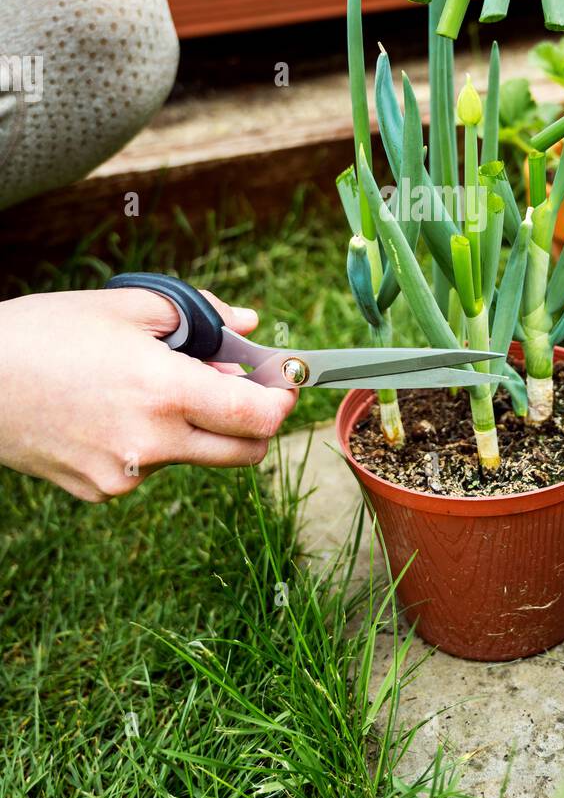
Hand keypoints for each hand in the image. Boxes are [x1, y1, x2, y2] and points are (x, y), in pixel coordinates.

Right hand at [0, 287, 297, 500]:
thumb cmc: (45, 332)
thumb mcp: (127, 305)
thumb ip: (200, 313)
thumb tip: (249, 326)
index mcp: (164, 391)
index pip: (257, 419)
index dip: (282, 402)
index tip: (284, 385)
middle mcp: (151, 443)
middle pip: (242, 453)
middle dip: (254, 424)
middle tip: (238, 390)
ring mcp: (125, 475)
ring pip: (193, 457)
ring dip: (193, 428)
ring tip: (144, 387)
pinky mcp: (100, 492)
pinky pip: (149, 468)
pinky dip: (150, 442)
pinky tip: (109, 412)